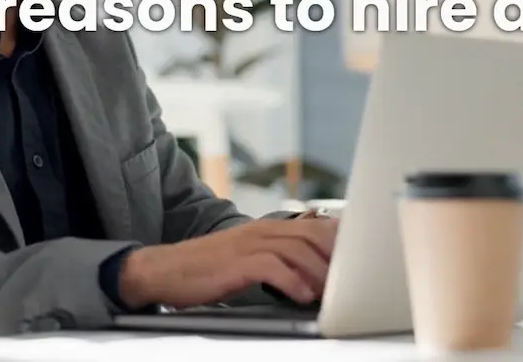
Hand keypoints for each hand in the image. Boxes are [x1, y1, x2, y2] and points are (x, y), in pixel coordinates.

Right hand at [117, 217, 338, 308]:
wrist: (165, 270)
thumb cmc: (206, 268)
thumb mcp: (244, 257)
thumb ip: (275, 257)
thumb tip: (309, 273)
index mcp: (265, 228)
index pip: (313, 226)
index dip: (338, 242)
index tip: (357, 259)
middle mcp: (260, 231)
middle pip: (311, 234)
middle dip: (336, 257)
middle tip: (351, 280)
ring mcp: (248, 244)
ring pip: (297, 250)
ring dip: (319, 273)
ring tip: (331, 294)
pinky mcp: (236, 263)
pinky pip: (273, 267)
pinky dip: (293, 282)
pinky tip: (303, 297)